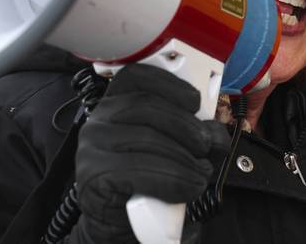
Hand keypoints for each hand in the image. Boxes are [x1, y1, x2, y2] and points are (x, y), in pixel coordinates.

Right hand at [67, 64, 229, 242]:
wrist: (118, 227)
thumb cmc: (144, 185)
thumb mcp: (169, 152)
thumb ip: (188, 135)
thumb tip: (214, 132)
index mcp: (113, 107)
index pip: (136, 78)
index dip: (169, 83)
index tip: (195, 100)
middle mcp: (97, 122)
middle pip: (147, 107)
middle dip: (186, 127)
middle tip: (207, 147)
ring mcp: (91, 148)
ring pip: (148, 138)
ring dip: (185, 158)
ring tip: (201, 173)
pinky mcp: (94, 176)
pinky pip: (141, 171)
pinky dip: (174, 180)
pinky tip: (188, 188)